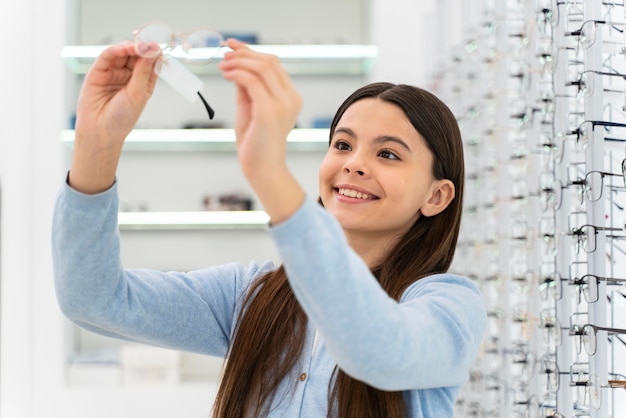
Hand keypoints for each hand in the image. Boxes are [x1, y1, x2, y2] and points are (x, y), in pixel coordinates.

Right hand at [69, 42, 158, 193]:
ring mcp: (113, 72)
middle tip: (148, 43)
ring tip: (138, 46)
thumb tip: (152, 52)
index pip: (150, 62)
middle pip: (136, 55)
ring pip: (123, 53)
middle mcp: (128, 76)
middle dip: (143, 47)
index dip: (154, 53)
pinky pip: (107, 56)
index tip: (159, 46)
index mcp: (142, 82)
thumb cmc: (121, 118)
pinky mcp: (98, 72)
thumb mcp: (138, 93)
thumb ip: (144, 72)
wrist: (100, 131)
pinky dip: (116, 49)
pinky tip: (124, 48)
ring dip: (130, 47)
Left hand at [219, 39, 304, 223]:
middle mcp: (291, 99)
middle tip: (224, 54)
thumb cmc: (256, 142)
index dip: (251, 51)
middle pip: (269, 62)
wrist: (262, 169)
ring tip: (222, 65)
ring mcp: (283, 105)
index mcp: (291, 97)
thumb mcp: (251, 107)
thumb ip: (247, 87)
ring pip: (261, 68)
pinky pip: (252, 82)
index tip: (232, 46)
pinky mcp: (270, 112)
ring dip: (238, 62)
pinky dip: (237, 74)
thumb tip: (236, 65)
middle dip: (244, 54)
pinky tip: (226, 75)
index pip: (274, 64)